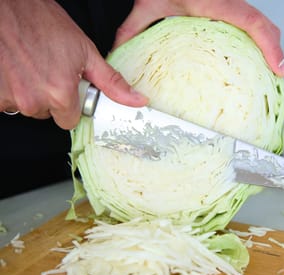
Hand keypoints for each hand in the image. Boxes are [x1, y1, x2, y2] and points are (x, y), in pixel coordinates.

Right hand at [0, 0, 147, 129]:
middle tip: (48, 70)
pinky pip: (5, 100)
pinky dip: (9, 87)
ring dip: (28, 91)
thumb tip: (137, 101)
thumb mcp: (85, 52)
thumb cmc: (41, 22)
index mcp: (60, 93)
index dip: (70, 104)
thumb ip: (111, 82)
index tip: (67, 88)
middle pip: (48, 113)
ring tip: (29, 65)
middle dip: (49, 97)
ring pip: (25, 107)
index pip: (69, 121)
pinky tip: (14, 68)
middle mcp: (33, 100)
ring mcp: (8, 97)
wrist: (6, 6)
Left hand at [113, 0, 283, 76]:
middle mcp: (230, 4)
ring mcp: (232, 5)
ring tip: (271, 68)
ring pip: (261, 22)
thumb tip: (120, 55)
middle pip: (265, 25)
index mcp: (216, 4)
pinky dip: (259, 37)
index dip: (271, 46)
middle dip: (274, 49)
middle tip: (278, 74)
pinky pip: (251, 21)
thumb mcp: (148, 5)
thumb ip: (134, 28)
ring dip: (269, 43)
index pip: (252, 22)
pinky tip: (254, 55)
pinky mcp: (229, 6)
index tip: (280, 69)